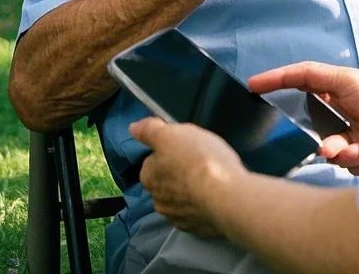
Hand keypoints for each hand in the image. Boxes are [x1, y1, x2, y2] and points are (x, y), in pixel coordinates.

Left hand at [131, 117, 245, 237]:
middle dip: (178, 173)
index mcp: (149, 177)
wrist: (227, 196)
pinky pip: (196, 213)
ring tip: (209, 179)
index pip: (152, 161)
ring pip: (180, 199)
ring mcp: (177, 218)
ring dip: (189, 190)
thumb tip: (132, 128)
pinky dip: (202, 205)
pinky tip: (214, 195)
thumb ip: (149, 130)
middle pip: (166, 181)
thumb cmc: (198, 159)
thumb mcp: (172, 134)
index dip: (168, 151)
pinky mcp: (196, 229)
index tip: (183, 147)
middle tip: (198, 161)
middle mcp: (158, 201)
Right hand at [249, 62, 358, 174]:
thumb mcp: (346, 80)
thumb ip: (315, 77)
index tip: (252, 85)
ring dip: (331, 147)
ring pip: (325, 145)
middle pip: (311, 118)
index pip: (302, 80)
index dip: (277, 81)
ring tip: (339, 149)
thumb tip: (289, 76)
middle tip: (307, 126)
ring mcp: (351, 135)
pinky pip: (342, 161)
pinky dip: (347, 158)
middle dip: (307, 125)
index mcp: (339, 87)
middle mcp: (344, 110)